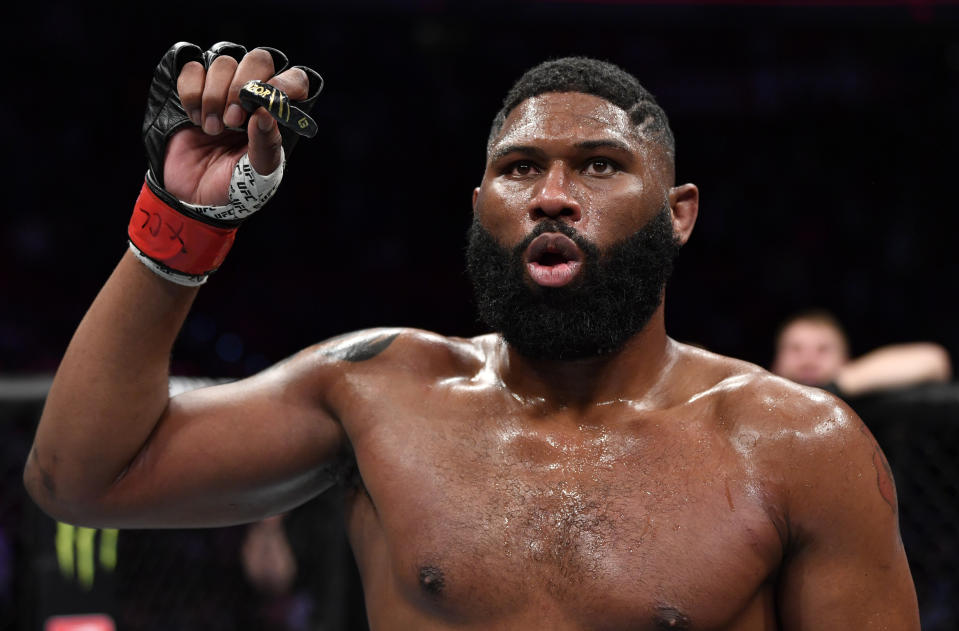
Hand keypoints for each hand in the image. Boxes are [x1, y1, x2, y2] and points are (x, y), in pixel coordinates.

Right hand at [165, 49, 310, 205]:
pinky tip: (196, 120)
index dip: (284, 83)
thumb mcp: (260, 171)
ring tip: (212, 129)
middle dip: (242, 88)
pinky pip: (192, 69)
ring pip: (224, 61)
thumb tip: (267, 112)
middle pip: (258, 59)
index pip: (295, 79)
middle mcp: (255, 95)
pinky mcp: (194, 88)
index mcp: (279, 113)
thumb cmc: (238, 186)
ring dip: (214, 96)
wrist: (196, 196)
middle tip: (233, 121)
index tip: (266, 103)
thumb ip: (267, 143)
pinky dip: (192, 93)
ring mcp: (224, 88)